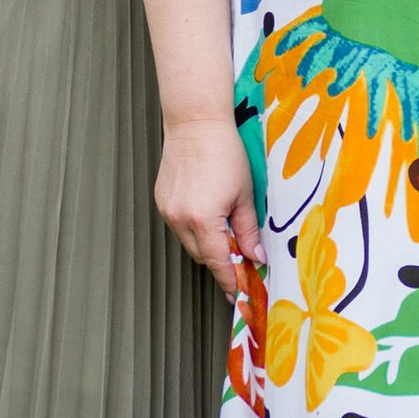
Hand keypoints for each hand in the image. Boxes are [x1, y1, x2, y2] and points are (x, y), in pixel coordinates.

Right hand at [157, 113, 262, 289]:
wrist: (195, 123)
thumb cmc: (225, 153)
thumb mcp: (245, 194)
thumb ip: (249, 230)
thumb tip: (256, 257)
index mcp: (203, 220)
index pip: (218, 263)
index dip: (230, 281)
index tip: (240, 294)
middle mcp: (180, 219)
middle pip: (203, 256)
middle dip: (222, 261)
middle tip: (243, 259)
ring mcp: (167, 210)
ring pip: (189, 243)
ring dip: (208, 244)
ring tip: (227, 230)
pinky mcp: (162, 201)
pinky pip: (180, 227)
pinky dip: (195, 229)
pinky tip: (209, 214)